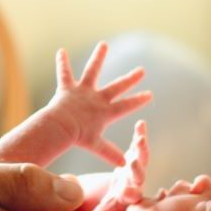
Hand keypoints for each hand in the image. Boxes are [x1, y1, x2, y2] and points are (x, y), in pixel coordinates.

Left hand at [49, 41, 151, 166]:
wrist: (62, 127)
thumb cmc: (78, 137)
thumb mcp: (96, 146)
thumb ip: (109, 153)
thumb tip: (124, 165)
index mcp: (105, 112)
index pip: (126, 106)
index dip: (138, 100)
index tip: (150, 94)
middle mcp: (97, 98)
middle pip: (117, 87)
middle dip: (130, 79)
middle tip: (141, 71)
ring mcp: (84, 91)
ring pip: (93, 71)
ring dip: (98, 57)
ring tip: (103, 44)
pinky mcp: (68, 88)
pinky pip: (64, 73)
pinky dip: (62, 62)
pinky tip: (60, 51)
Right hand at [85, 120, 148, 210]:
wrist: (119, 193)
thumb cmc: (111, 205)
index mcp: (129, 197)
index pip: (131, 196)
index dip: (130, 194)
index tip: (128, 193)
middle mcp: (136, 182)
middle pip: (138, 176)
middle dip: (136, 170)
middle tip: (133, 164)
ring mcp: (137, 168)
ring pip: (141, 159)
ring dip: (140, 149)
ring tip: (140, 139)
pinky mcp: (135, 155)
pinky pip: (138, 144)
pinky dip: (140, 134)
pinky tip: (141, 124)